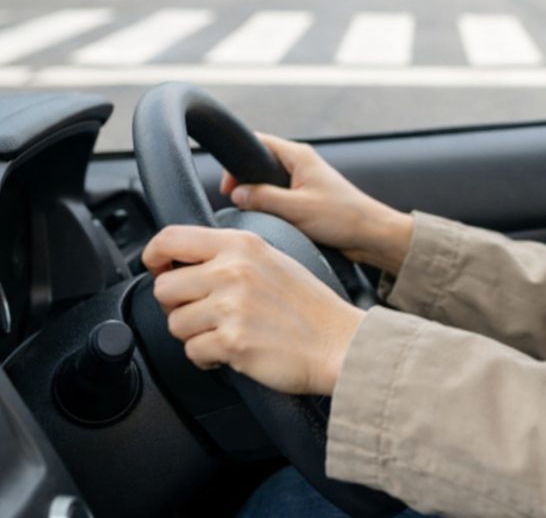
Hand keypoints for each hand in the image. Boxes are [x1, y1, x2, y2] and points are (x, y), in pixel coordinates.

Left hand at [143, 225, 365, 394]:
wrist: (340, 342)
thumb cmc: (310, 307)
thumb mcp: (273, 260)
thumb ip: (232, 255)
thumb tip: (184, 264)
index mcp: (242, 244)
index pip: (171, 239)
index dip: (153, 256)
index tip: (157, 268)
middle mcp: (233, 271)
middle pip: (164, 287)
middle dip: (177, 305)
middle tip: (202, 312)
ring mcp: (232, 307)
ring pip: (175, 323)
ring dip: (194, 334)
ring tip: (224, 333)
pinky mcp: (232, 341)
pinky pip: (192, 352)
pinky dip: (207, 358)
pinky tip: (232, 351)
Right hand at [220, 132, 412, 274]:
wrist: (371, 235)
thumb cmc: (343, 218)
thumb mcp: (297, 208)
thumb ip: (263, 198)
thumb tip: (237, 193)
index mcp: (299, 156)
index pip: (257, 143)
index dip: (237, 161)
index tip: (228, 186)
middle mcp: (301, 164)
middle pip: (259, 164)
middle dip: (245, 182)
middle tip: (238, 203)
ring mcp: (304, 181)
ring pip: (268, 184)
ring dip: (259, 197)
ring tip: (255, 214)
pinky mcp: (307, 198)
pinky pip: (279, 198)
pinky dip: (271, 207)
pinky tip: (271, 222)